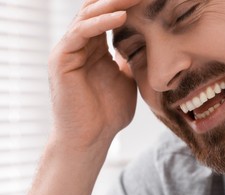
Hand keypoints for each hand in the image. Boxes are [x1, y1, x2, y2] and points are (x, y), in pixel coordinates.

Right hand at [48, 0, 139, 148]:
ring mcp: (69, 50)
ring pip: (88, 15)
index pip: (109, 16)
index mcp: (95, 48)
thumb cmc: (109, 114)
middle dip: (119, 0)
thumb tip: (145, 47)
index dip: (127, 5)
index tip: (151, 0)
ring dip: (112, 3)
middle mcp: (80, 45)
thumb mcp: (127, 80)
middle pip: (97, 9)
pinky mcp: (61, 58)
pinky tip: (121, 16)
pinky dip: (101, 22)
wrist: (92, 138)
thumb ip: (130, 61)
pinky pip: (81, 32)